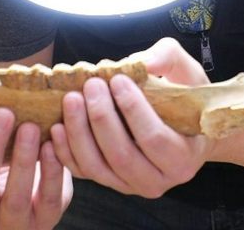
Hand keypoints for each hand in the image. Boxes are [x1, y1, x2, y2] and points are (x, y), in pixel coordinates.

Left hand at [50, 37, 211, 197]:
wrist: (181, 128)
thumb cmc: (185, 98)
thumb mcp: (186, 71)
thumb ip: (167, 59)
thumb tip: (142, 63)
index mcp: (183, 158)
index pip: (154, 139)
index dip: (133, 109)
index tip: (117, 79)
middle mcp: (157, 181)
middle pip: (122, 155)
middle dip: (101, 118)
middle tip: (90, 85)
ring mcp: (129, 185)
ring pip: (97, 167)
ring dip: (79, 133)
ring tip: (71, 99)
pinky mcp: (108, 181)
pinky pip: (82, 172)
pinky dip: (65, 151)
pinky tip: (57, 126)